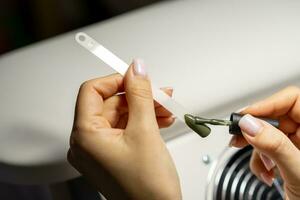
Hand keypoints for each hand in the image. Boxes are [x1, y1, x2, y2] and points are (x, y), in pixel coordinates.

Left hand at [67, 59, 181, 199]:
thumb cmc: (146, 189)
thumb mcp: (145, 131)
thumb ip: (140, 95)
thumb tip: (137, 69)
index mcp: (85, 136)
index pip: (91, 91)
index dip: (115, 80)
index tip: (136, 76)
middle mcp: (87, 143)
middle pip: (110, 103)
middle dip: (138, 96)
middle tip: (160, 93)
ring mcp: (100, 150)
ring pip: (121, 115)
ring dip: (145, 108)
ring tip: (166, 106)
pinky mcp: (113, 154)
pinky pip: (125, 128)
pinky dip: (143, 121)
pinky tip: (162, 119)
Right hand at [230, 86, 299, 198]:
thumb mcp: (299, 171)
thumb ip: (275, 145)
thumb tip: (250, 124)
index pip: (292, 100)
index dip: (266, 104)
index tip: (245, 117)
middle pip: (275, 117)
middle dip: (255, 130)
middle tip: (239, 136)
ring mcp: (297, 146)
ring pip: (266, 134)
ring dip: (256, 150)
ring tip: (259, 163)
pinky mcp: (288, 156)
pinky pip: (266, 149)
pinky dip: (259, 160)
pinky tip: (265, 172)